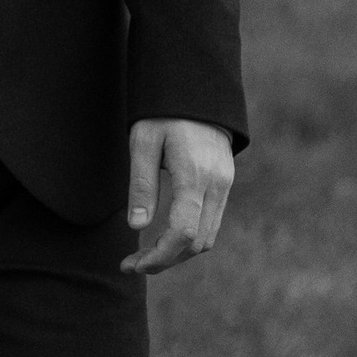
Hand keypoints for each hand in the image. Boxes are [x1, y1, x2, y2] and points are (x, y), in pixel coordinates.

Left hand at [120, 118, 234, 275]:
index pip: (183, 233)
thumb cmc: (163, 114)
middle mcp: (216, 185)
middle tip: (131, 263)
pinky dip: (188, 239)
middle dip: (164, 260)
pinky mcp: (224, 184)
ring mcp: (225, 185)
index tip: (133, 264)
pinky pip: (211, 223)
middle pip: (197, 243)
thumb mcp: (143, 142)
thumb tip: (136, 226)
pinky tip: (163, 238)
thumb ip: (141, 185)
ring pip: (206, 237)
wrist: (198, 92)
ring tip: (143, 255)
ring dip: (177, 254)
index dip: (159, 256)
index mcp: (195, 175)